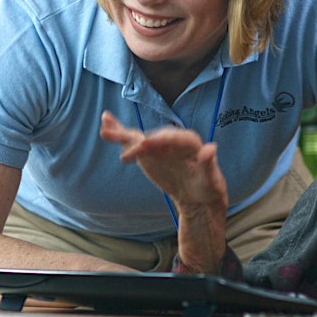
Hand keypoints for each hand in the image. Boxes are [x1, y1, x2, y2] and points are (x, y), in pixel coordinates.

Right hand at [99, 111, 228, 272]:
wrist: (196, 193)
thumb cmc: (207, 186)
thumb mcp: (211, 179)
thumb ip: (208, 164)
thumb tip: (211, 148)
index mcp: (191, 143)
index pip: (176, 139)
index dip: (162, 141)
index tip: (146, 144)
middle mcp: (173, 139)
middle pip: (156, 138)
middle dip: (142, 143)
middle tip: (130, 151)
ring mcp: (159, 145)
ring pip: (141, 137)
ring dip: (123, 134)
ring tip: (106, 131)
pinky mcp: (148, 151)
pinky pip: (133, 141)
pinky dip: (119, 132)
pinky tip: (106, 122)